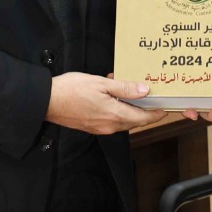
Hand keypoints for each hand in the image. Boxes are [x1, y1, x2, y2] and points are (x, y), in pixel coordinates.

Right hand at [47, 73, 166, 132]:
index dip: (156, 114)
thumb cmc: (70, 90)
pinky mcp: (92, 127)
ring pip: (123, 121)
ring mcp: (100, 128)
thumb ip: (124, 88)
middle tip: (152, 100)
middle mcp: (109, 126)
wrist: (47, 101)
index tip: (165, 109)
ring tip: (130, 93)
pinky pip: (111, 121)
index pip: (143, 118)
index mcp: (114, 115)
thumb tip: (144, 91)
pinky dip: (117, 111)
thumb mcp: (101, 83)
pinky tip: (113, 98)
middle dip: (145, 112)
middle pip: (135, 121)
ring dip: (130, 110)